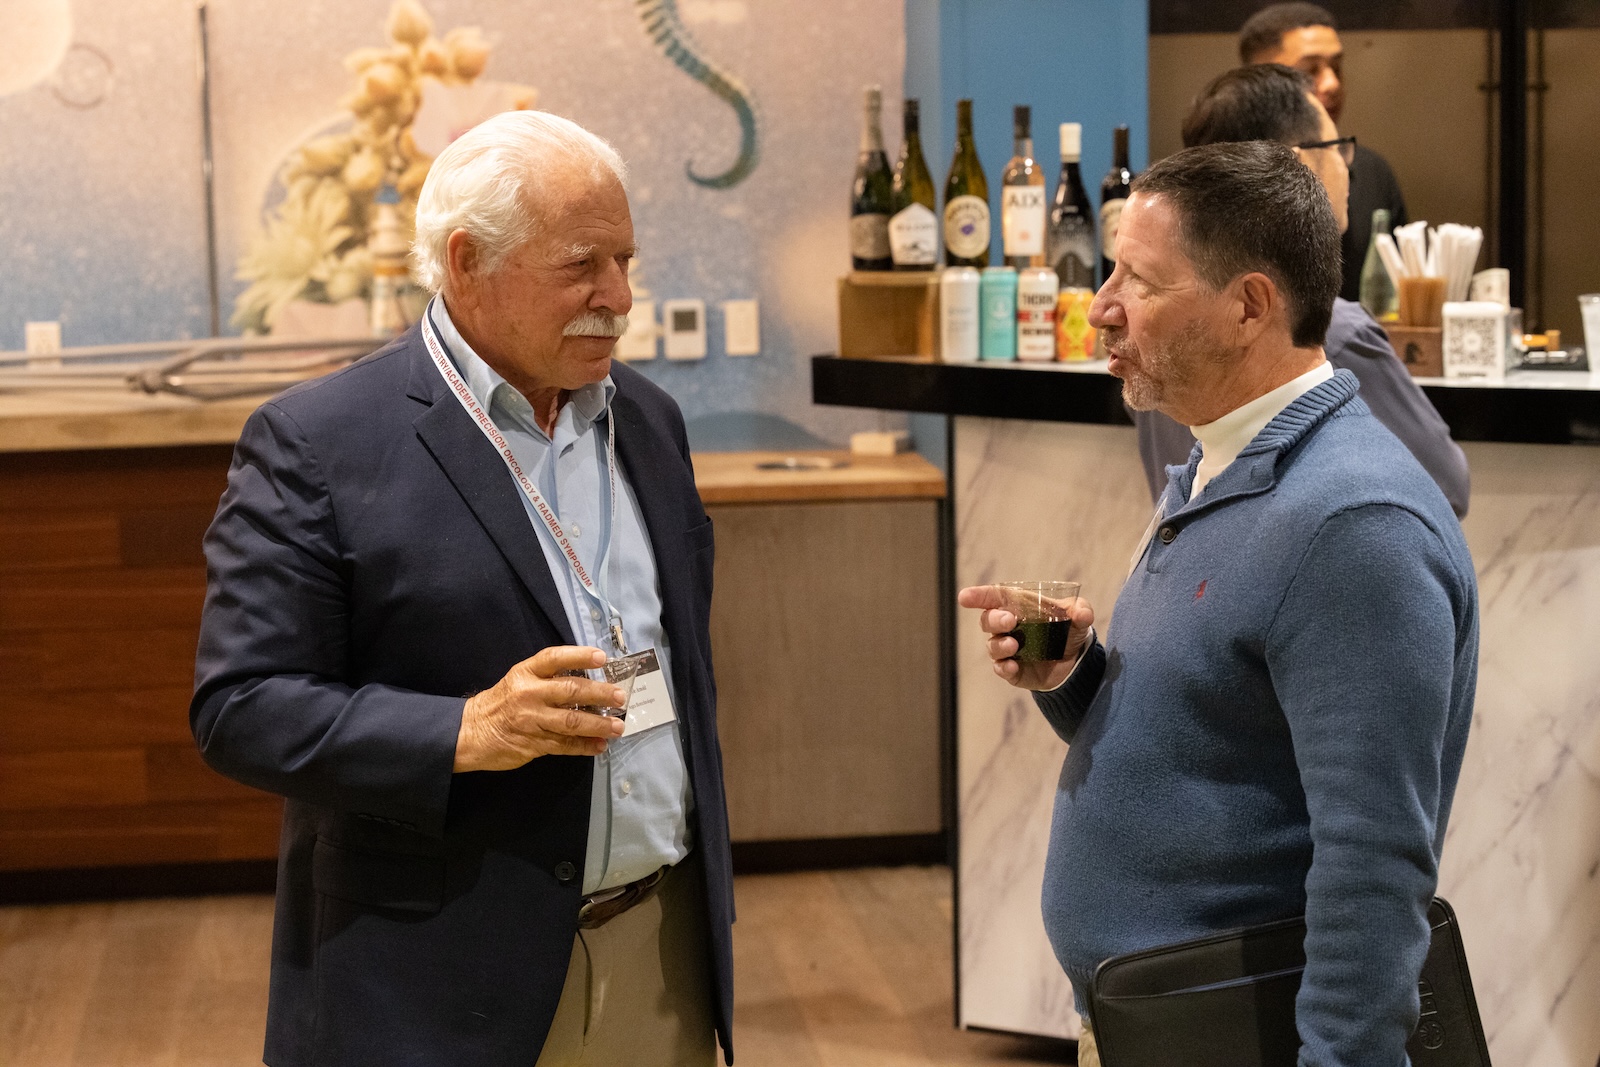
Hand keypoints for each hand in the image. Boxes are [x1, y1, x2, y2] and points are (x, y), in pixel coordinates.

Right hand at [454, 646, 627, 771]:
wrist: (470, 732)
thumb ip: (548, 679)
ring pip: (571, 722)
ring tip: (618, 727)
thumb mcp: (519, 680)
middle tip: (621, 697)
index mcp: (525, 673)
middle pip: (570, 691)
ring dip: (598, 725)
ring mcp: (531, 720)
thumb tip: (589, 680)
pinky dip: (584, 746)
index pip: (554, 658)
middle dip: (600, 694)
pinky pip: (564, 745)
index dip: (579, 656)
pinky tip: (599, 745)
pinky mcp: (533, 743)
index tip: (602, 657)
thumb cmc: (502, 702)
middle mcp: (529, 693)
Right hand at [957, 585, 1095, 691]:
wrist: (1075, 663)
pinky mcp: (1012, 670)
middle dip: (994, 619)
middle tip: (1010, 621)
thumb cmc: (1068, 631)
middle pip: (987, 620)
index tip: (965, 598)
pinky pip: (1000, 668)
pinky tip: (1013, 666)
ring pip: (991, 645)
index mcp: (1019, 607)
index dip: (978, 596)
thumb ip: (1081, 611)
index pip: (994, 598)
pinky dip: (1004, 667)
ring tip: (1014, 646)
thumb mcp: (1079, 617)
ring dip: (999, 644)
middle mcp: (1008, 627)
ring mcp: (1008, 649)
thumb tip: (1081, 613)